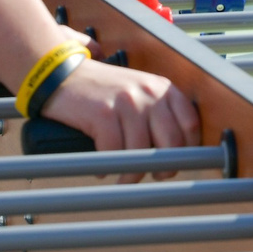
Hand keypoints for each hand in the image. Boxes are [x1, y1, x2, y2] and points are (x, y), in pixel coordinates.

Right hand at [39, 57, 201, 173]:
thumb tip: (174, 152)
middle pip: (171, 142)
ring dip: (132, 173)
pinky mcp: (103, 113)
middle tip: (152, 176)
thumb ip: (158, 112)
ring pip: (141, 152)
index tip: (176, 164)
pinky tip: (102, 168)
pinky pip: (113, 152)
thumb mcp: (138, 91)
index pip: (190, 124)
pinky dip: (107, 166)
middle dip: (164, 167)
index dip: (187, 150)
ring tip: (123, 177)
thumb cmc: (102, 91)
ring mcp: (126, 102)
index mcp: (162, 88)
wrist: (62, 74)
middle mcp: (148, 93)